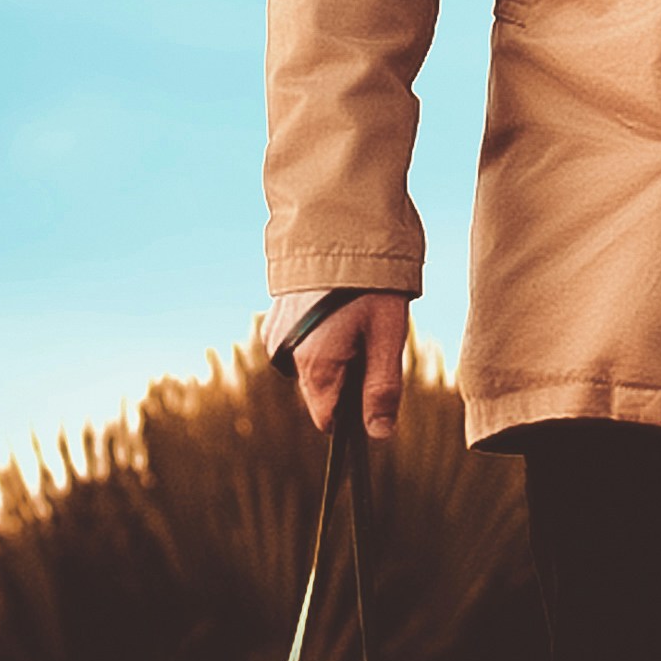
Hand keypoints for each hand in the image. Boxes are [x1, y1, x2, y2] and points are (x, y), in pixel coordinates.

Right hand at [268, 289, 412, 443]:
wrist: (335, 226)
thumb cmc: (369, 282)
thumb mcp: (387, 334)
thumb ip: (381, 387)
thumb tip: (378, 434)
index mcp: (316, 366)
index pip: (328, 419)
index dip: (354, 414)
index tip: (375, 390)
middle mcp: (287, 356)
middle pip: (321, 392)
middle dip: (348, 378)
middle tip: (371, 337)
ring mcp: (275, 335)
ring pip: (311, 367)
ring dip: (335, 355)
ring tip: (356, 318)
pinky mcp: (274, 318)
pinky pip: (299, 344)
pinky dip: (318, 336)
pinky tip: (336, 309)